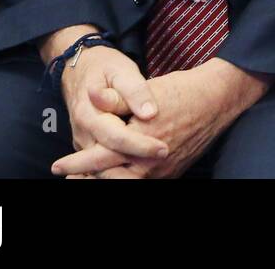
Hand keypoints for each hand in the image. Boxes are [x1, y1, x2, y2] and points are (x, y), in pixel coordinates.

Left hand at [53, 58, 265, 178]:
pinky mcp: (173, 171)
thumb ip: (116, 99)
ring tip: (89, 178)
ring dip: (107, 180)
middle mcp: (150, 163)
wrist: (217, 99)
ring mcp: (163, 171)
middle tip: (70, 178)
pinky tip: (119, 173)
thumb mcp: (146, 91)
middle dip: (87, 179)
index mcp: (139, 142)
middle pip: (110, 179)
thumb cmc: (181, 91)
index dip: (75, 163)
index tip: (58, 165)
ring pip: (127, 183)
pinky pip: (144, 181)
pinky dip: (126, 179)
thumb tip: (91, 96)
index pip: (98, 158)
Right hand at [54, 43, 167, 174]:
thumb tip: (149, 113)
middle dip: (137, 161)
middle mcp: (83, 132)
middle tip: (165, 157)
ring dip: (128, 167)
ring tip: (157, 164)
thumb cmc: (105, 68)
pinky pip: (101, 161)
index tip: (163, 149)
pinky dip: (119, 166)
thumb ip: (135, 92)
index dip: (141, 146)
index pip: (116, 138)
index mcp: (89, 114)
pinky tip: (141, 165)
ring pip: (103, 163)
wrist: (81, 69)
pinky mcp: (87, 145)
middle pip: (108, 157)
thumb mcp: (122, 71)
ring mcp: (83, 141)